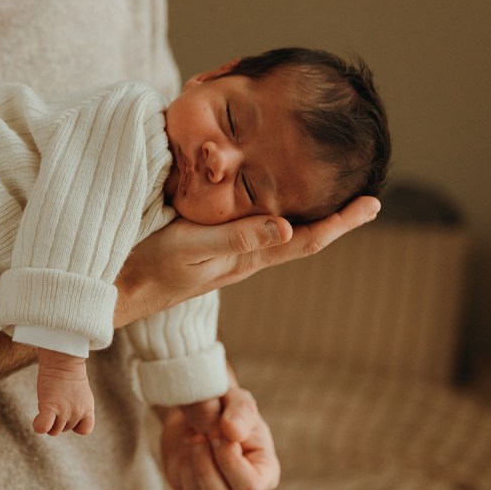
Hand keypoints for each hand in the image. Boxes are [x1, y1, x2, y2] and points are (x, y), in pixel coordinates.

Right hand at [115, 196, 379, 326]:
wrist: (116, 291)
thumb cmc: (147, 267)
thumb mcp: (189, 248)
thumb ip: (235, 238)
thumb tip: (287, 228)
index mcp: (245, 257)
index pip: (305, 240)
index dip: (341, 223)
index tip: (374, 203)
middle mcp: (244, 257)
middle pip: (302, 238)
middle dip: (335, 219)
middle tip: (366, 197)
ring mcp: (228, 255)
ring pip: (281, 235)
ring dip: (309, 217)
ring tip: (332, 197)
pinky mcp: (210, 249)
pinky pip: (254, 229)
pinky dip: (275, 213)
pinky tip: (272, 202)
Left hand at [159, 387, 279, 489]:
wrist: (197, 412)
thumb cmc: (226, 408)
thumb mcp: (237, 400)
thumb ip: (241, 411)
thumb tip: (233, 432)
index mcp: (266, 474)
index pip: (251, 487)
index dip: (229, 461)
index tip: (217, 432)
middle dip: (206, 469)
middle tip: (200, 436)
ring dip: (192, 466)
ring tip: (194, 437)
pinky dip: (181, 467)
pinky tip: (186, 446)